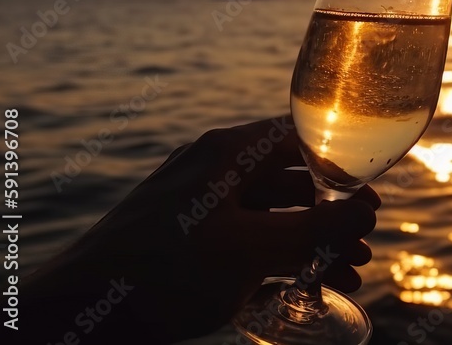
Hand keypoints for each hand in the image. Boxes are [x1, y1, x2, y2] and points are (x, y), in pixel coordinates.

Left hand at [18, 116, 378, 344]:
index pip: (299, 135)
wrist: (79, 317)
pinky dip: (281, 261)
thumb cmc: (163, 271)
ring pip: (273, 216)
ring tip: (350, 272)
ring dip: (312, 243)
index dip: (342, 161)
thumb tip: (366, 212)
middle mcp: (215, 171)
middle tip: (364, 240)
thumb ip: (313, 229)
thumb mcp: (250, 249)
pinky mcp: (191, 242)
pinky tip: (312, 288)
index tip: (372, 192)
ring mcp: (201, 207)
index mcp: (227, 153)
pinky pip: (249, 242)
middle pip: (291, 179)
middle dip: (332, 213)